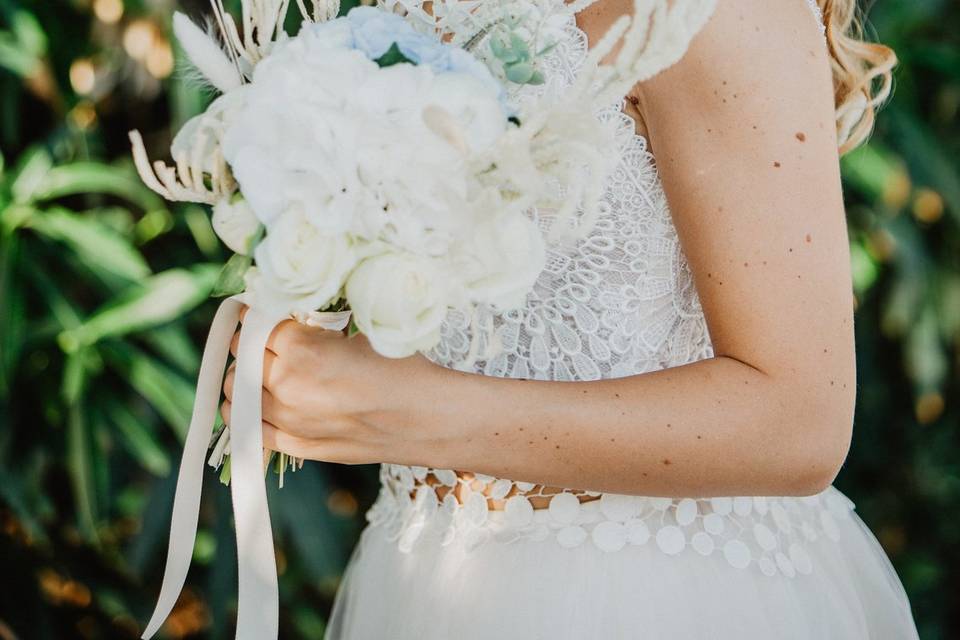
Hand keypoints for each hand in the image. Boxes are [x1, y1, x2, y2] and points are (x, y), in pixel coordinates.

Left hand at [220, 307, 441, 464]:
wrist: (428, 419)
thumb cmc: (404, 370)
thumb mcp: (362, 333)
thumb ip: (318, 329)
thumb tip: (295, 321)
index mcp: (302, 349)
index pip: (257, 324)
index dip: (258, 315)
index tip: (262, 312)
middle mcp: (287, 386)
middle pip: (243, 357)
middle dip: (251, 344)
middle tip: (267, 339)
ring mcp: (289, 421)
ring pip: (237, 394)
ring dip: (244, 377)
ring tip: (261, 369)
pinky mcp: (297, 446)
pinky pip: (251, 429)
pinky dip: (247, 413)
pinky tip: (259, 402)